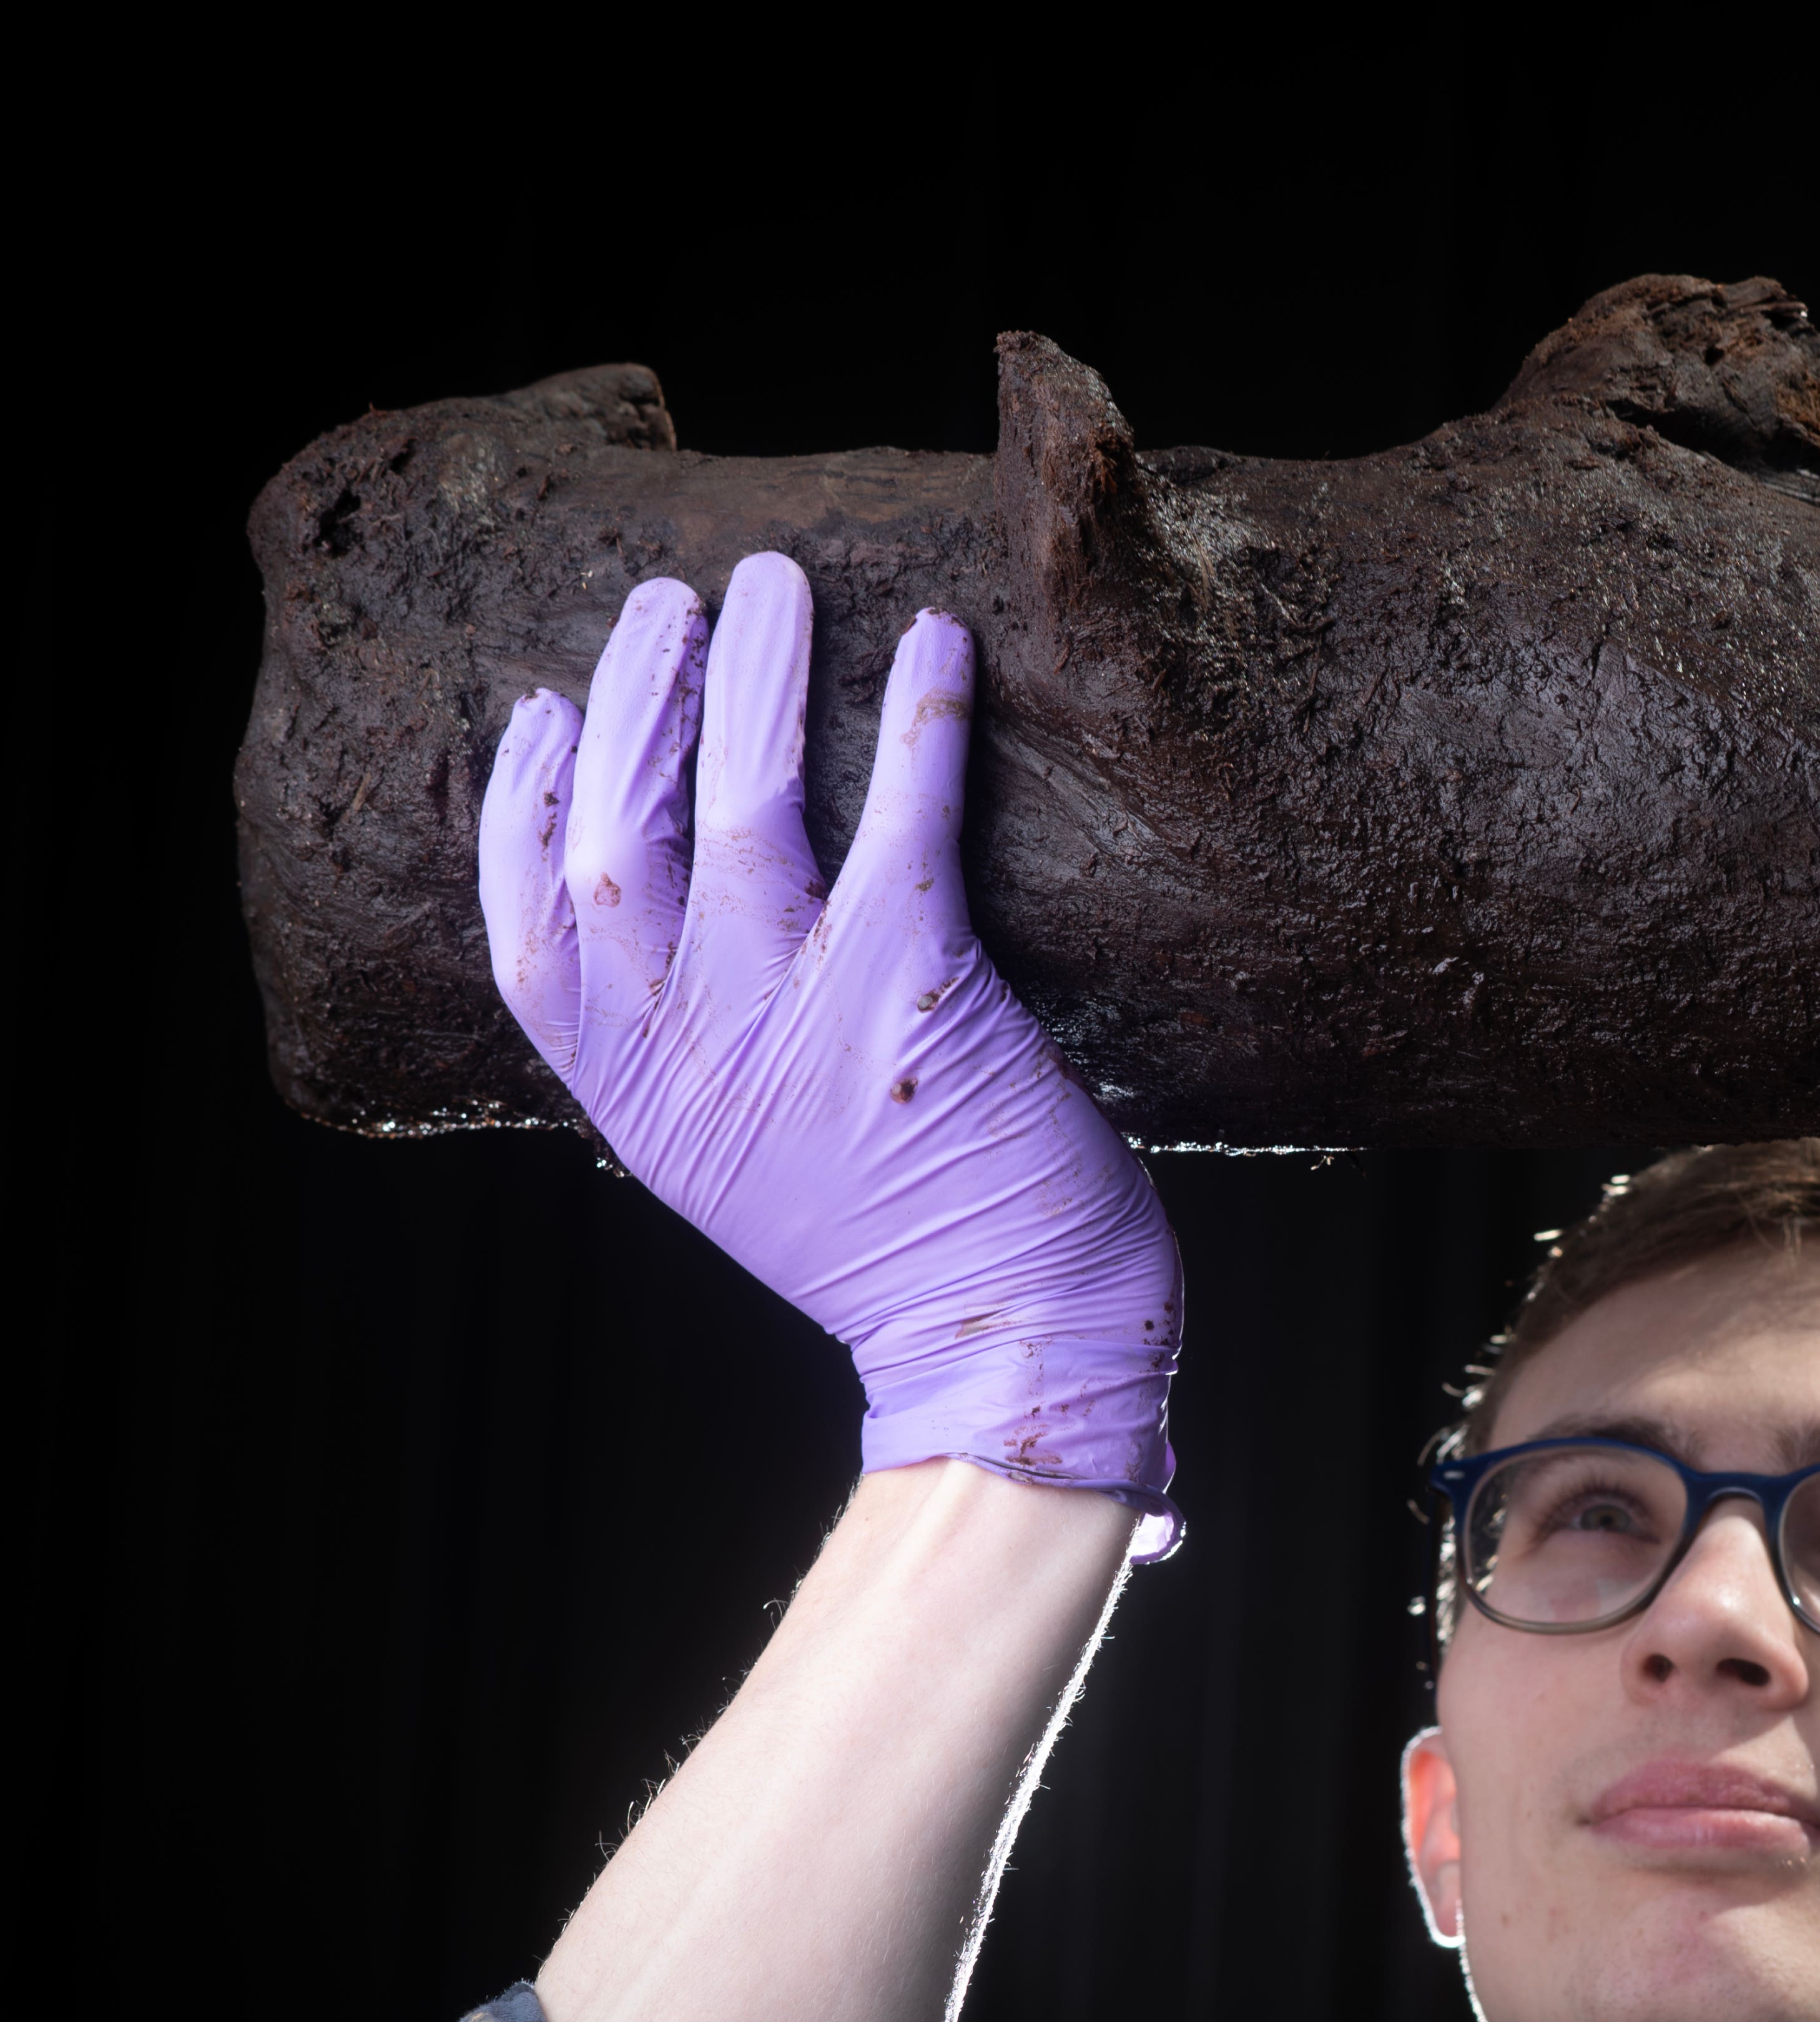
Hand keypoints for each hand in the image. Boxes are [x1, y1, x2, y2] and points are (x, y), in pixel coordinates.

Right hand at [480, 557, 1181, 1520]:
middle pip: (617, 842)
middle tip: (663, 603)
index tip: (534, 713)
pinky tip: (934, 642)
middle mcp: (697, 1056)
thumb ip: (698, 1067)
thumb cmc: (906, 1252)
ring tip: (767, 587)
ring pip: (739, 809)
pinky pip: (902, 822)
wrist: (1016, 1351)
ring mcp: (798, 1021)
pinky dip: (915, 720)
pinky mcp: (918, 995)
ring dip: (750, 681)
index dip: (518, 814)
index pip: (525, 936)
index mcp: (642, 1105)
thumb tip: (674, 950)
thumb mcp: (749, 1170)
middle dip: (633, 703)